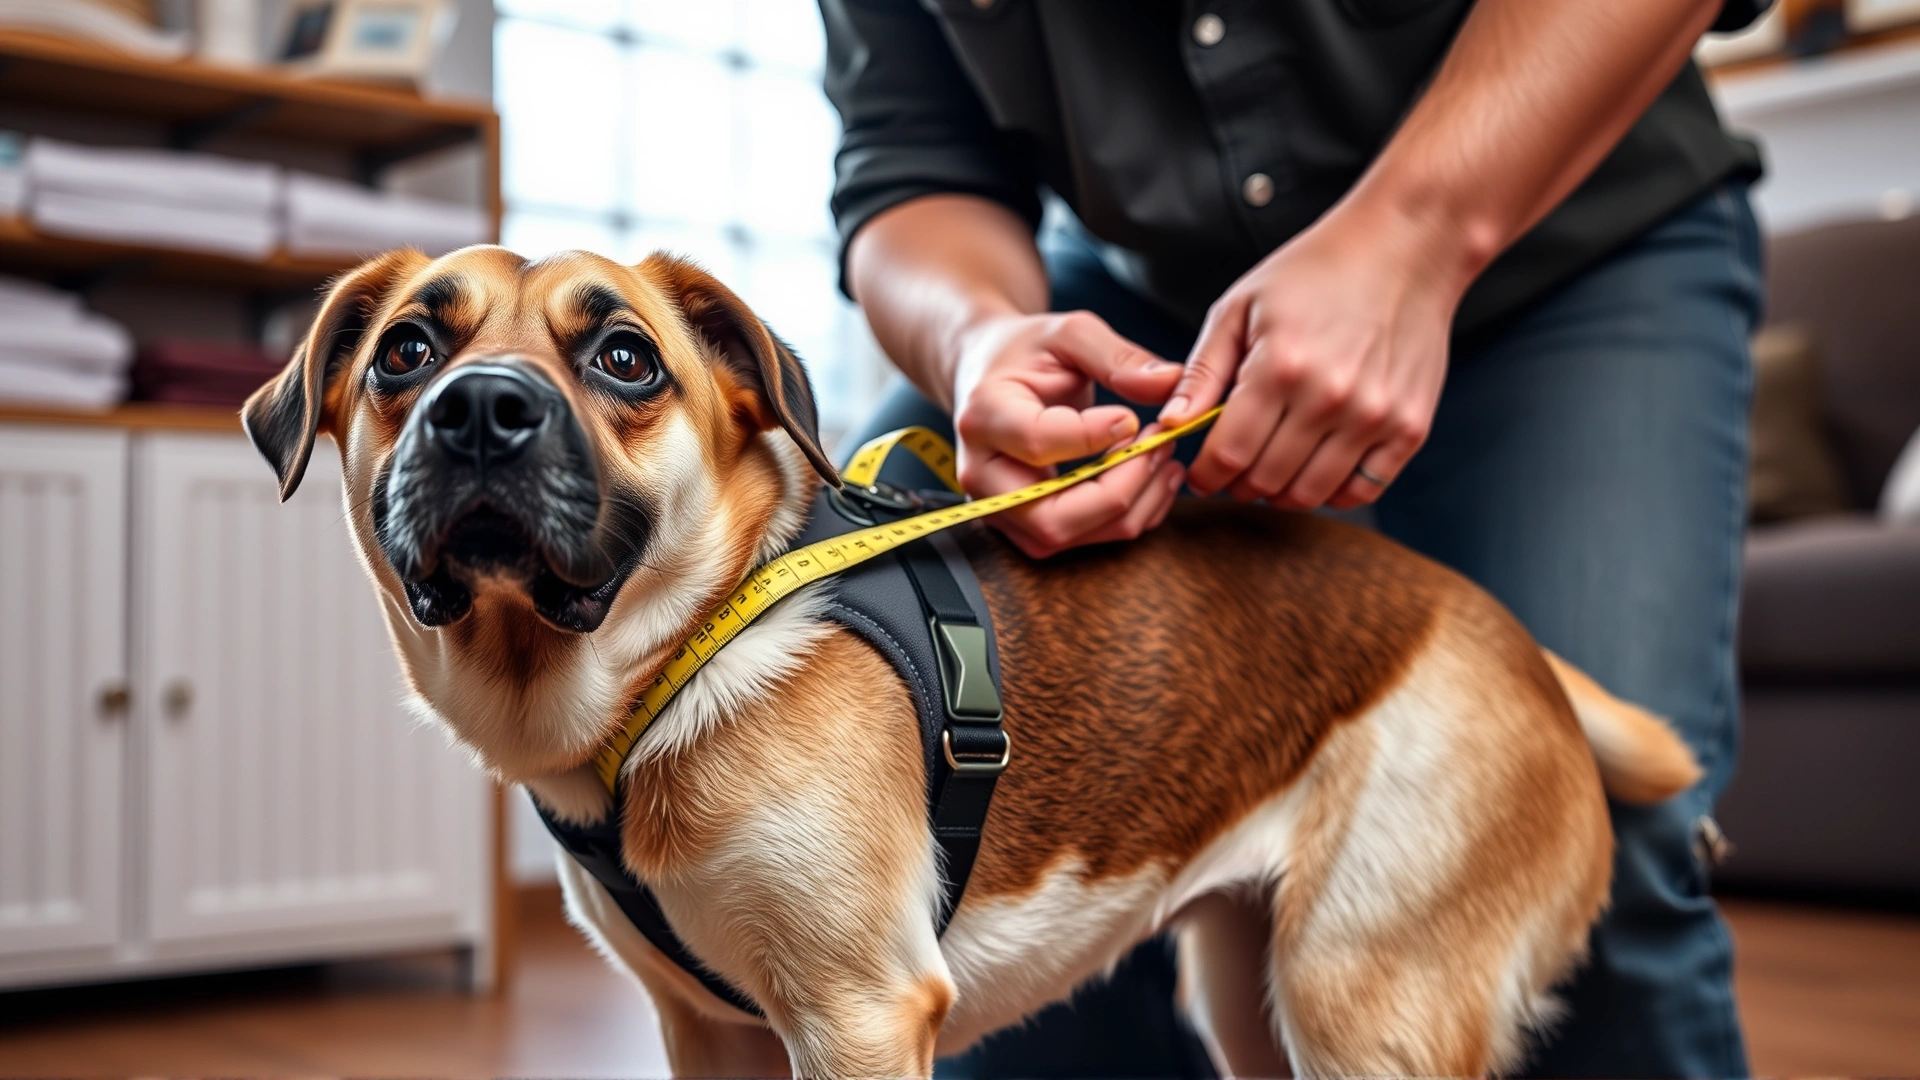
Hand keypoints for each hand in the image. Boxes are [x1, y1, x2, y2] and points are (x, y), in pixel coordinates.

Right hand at [951, 311, 1185, 557]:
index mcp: (984, 415)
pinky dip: (1125, 517)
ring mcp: (998, 507)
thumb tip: (1169, 384)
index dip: (1094, 437)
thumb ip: (1117, 357)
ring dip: (1131, 508)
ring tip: (1166, 460)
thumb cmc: (1024, 352)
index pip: (1038, 442)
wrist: (987, 375)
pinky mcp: (1021, 524)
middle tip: (1160, 448)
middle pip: (1051, 517)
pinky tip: (1153, 479)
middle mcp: (982, 473)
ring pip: (1066, 538)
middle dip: (1120, 491)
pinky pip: (1077, 540)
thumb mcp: (1069, 334)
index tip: (1133, 418)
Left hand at [1159, 201, 1465, 509]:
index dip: (1206, 475)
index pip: (1229, 455)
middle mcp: (1329, 398)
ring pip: (1311, 494)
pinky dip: (1332, 492)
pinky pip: (1363, 489)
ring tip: (1270, 470)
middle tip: (1234, 469)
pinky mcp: (1411, 426)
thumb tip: (1172, 424)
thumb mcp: (1241, 307)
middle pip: (1266, 480)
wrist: (1405, 249)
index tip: (1200, 475)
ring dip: (1280, 493)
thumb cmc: (1316, 272)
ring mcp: (1375, 416)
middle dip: (1238, 483)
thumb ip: (1202, 371)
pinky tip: (1314, 469)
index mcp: (1279, 366)